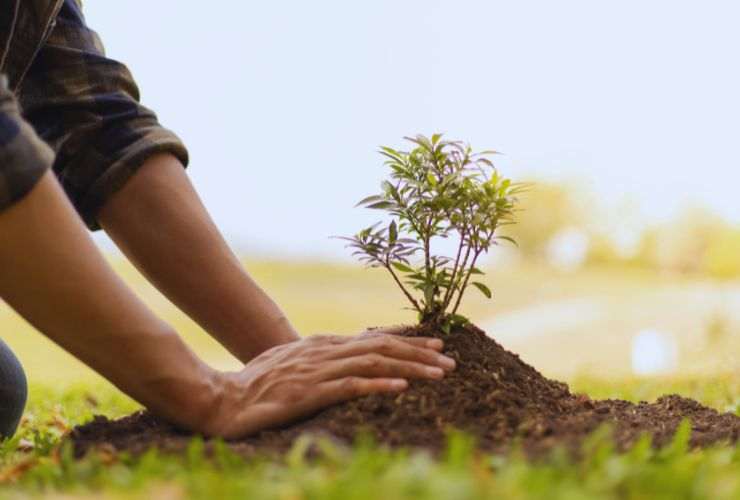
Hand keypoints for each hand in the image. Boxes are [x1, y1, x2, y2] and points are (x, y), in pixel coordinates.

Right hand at [200, 329, 454, 438]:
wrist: (221, 399)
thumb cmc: (256, 385)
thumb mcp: (292, 364)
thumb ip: (320, 359)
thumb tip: (347, 359)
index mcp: (322, 345)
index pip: (373, 339)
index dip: (407, 341)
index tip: (436, 345)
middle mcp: (324, 352)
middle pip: (381, 347)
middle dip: (419, 353)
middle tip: (450, 360)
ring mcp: (316, 371)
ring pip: (373, 362)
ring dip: (410, 366)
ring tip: (440, 374)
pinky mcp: (308, 393)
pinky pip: (350, 386)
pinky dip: (378, 384)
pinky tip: (402, 387)